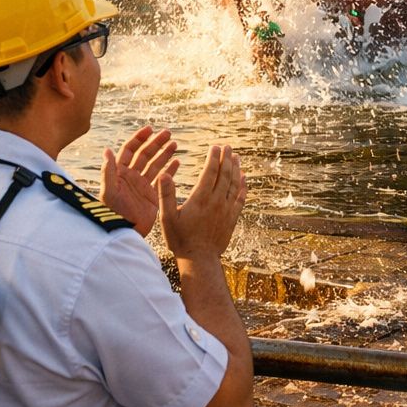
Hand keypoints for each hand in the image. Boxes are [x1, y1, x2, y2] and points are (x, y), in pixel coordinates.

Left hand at [100, 126, 178, 236]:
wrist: (124, 233)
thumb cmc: (113, 213)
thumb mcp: (109, 192)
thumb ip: (108, 171)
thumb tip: (107, 150)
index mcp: (120, 173)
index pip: (129, 150)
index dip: (138, 138)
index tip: (150, 129)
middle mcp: (131, 177)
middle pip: (145, 154)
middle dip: (156, 143)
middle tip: (168, 133)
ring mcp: (142, 186)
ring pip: (155, 165)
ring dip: (164, 154)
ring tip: (175, 144)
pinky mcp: (152, 196)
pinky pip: (162, 179)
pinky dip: (170, 170)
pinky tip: (178, 162)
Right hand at [161, 145, 246, 261]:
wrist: (199, 260)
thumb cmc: (180, 239)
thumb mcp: (167, 217)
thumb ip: (165, 195)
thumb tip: (163, 174)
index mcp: (200, 198)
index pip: (210, 172)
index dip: (213, 157)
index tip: (215, 146)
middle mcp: (216, 201)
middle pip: (224, 174)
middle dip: (226, 158)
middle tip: (227, 146)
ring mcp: (226, 209)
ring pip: (234, 184)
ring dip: (236, 169)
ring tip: (236, 157)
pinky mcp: (232, 218)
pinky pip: (240, 198)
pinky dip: (243, 186)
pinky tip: (244, 178)